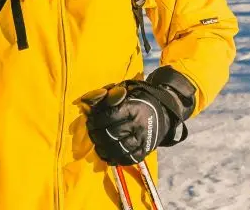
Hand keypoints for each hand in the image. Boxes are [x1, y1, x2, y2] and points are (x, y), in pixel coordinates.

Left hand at [81, 67, 195, 165]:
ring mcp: (143, 140)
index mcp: (134, 108)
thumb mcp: (125, 90)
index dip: (96, 119)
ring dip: (102, 148)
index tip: (90, 119)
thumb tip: (86, 101)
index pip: (110, 116)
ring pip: (118, 149)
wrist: (163, 111)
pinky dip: (114, 158)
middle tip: (91, 131)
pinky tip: (106, 153)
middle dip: (96, 134)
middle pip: (112, 134)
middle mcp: (139, 125)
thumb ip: (105, 95)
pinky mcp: (145, 151)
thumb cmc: (139, 99)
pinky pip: (128, 159)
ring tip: (97, 143)